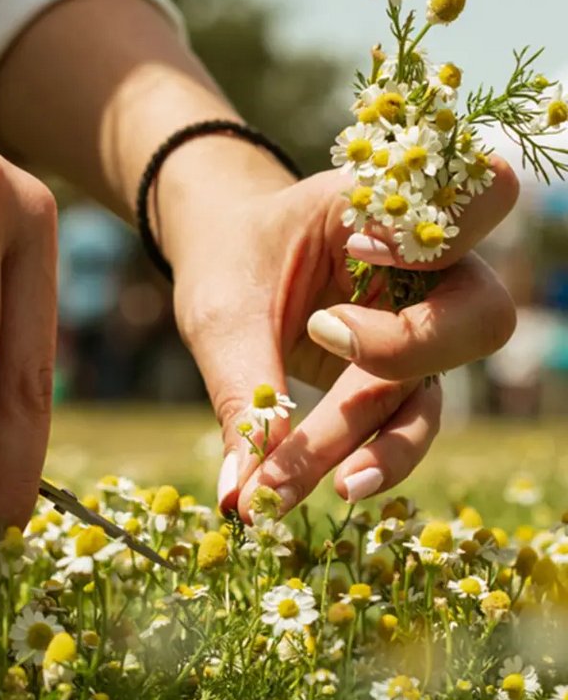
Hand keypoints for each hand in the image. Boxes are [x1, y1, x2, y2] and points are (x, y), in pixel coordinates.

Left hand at [159, 155, 518, 520]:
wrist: (221, 263)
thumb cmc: (228, 263)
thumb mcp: (225, 312)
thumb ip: (242, 392)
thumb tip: (238, 500)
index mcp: (388, 210)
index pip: (478, 199)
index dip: (444, 235)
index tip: (361, 251)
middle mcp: (425, 270)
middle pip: (474, 317)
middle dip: (406, 351)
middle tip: (321, 340)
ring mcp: (418, 327)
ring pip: (431, 390)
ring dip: (378, 442)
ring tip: (323, 487)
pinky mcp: (399, 376)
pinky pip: (406, 423)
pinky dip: (372, 458)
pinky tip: (331, 486)